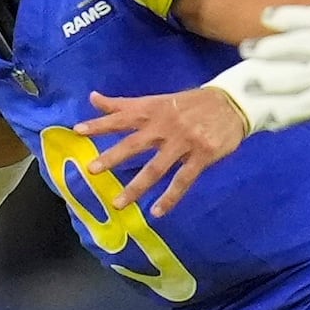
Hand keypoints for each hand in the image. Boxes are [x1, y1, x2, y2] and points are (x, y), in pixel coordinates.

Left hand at [72, 87, 246, 216]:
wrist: (232, 103)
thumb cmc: (190, 103)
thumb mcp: (158, 99)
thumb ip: (124, 104)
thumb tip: (93, 98)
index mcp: (153, 110)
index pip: (121, 116)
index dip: (100, 123)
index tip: (77, 130)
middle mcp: (165, 126)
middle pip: (134, 143)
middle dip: (112, 157)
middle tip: (91, 170)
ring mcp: (183, 143)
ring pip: (156, 168)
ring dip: (136, 187)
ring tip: (118, 203)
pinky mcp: (202, 156)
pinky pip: (183, 180)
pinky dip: (170, 197)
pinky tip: (157, 211)